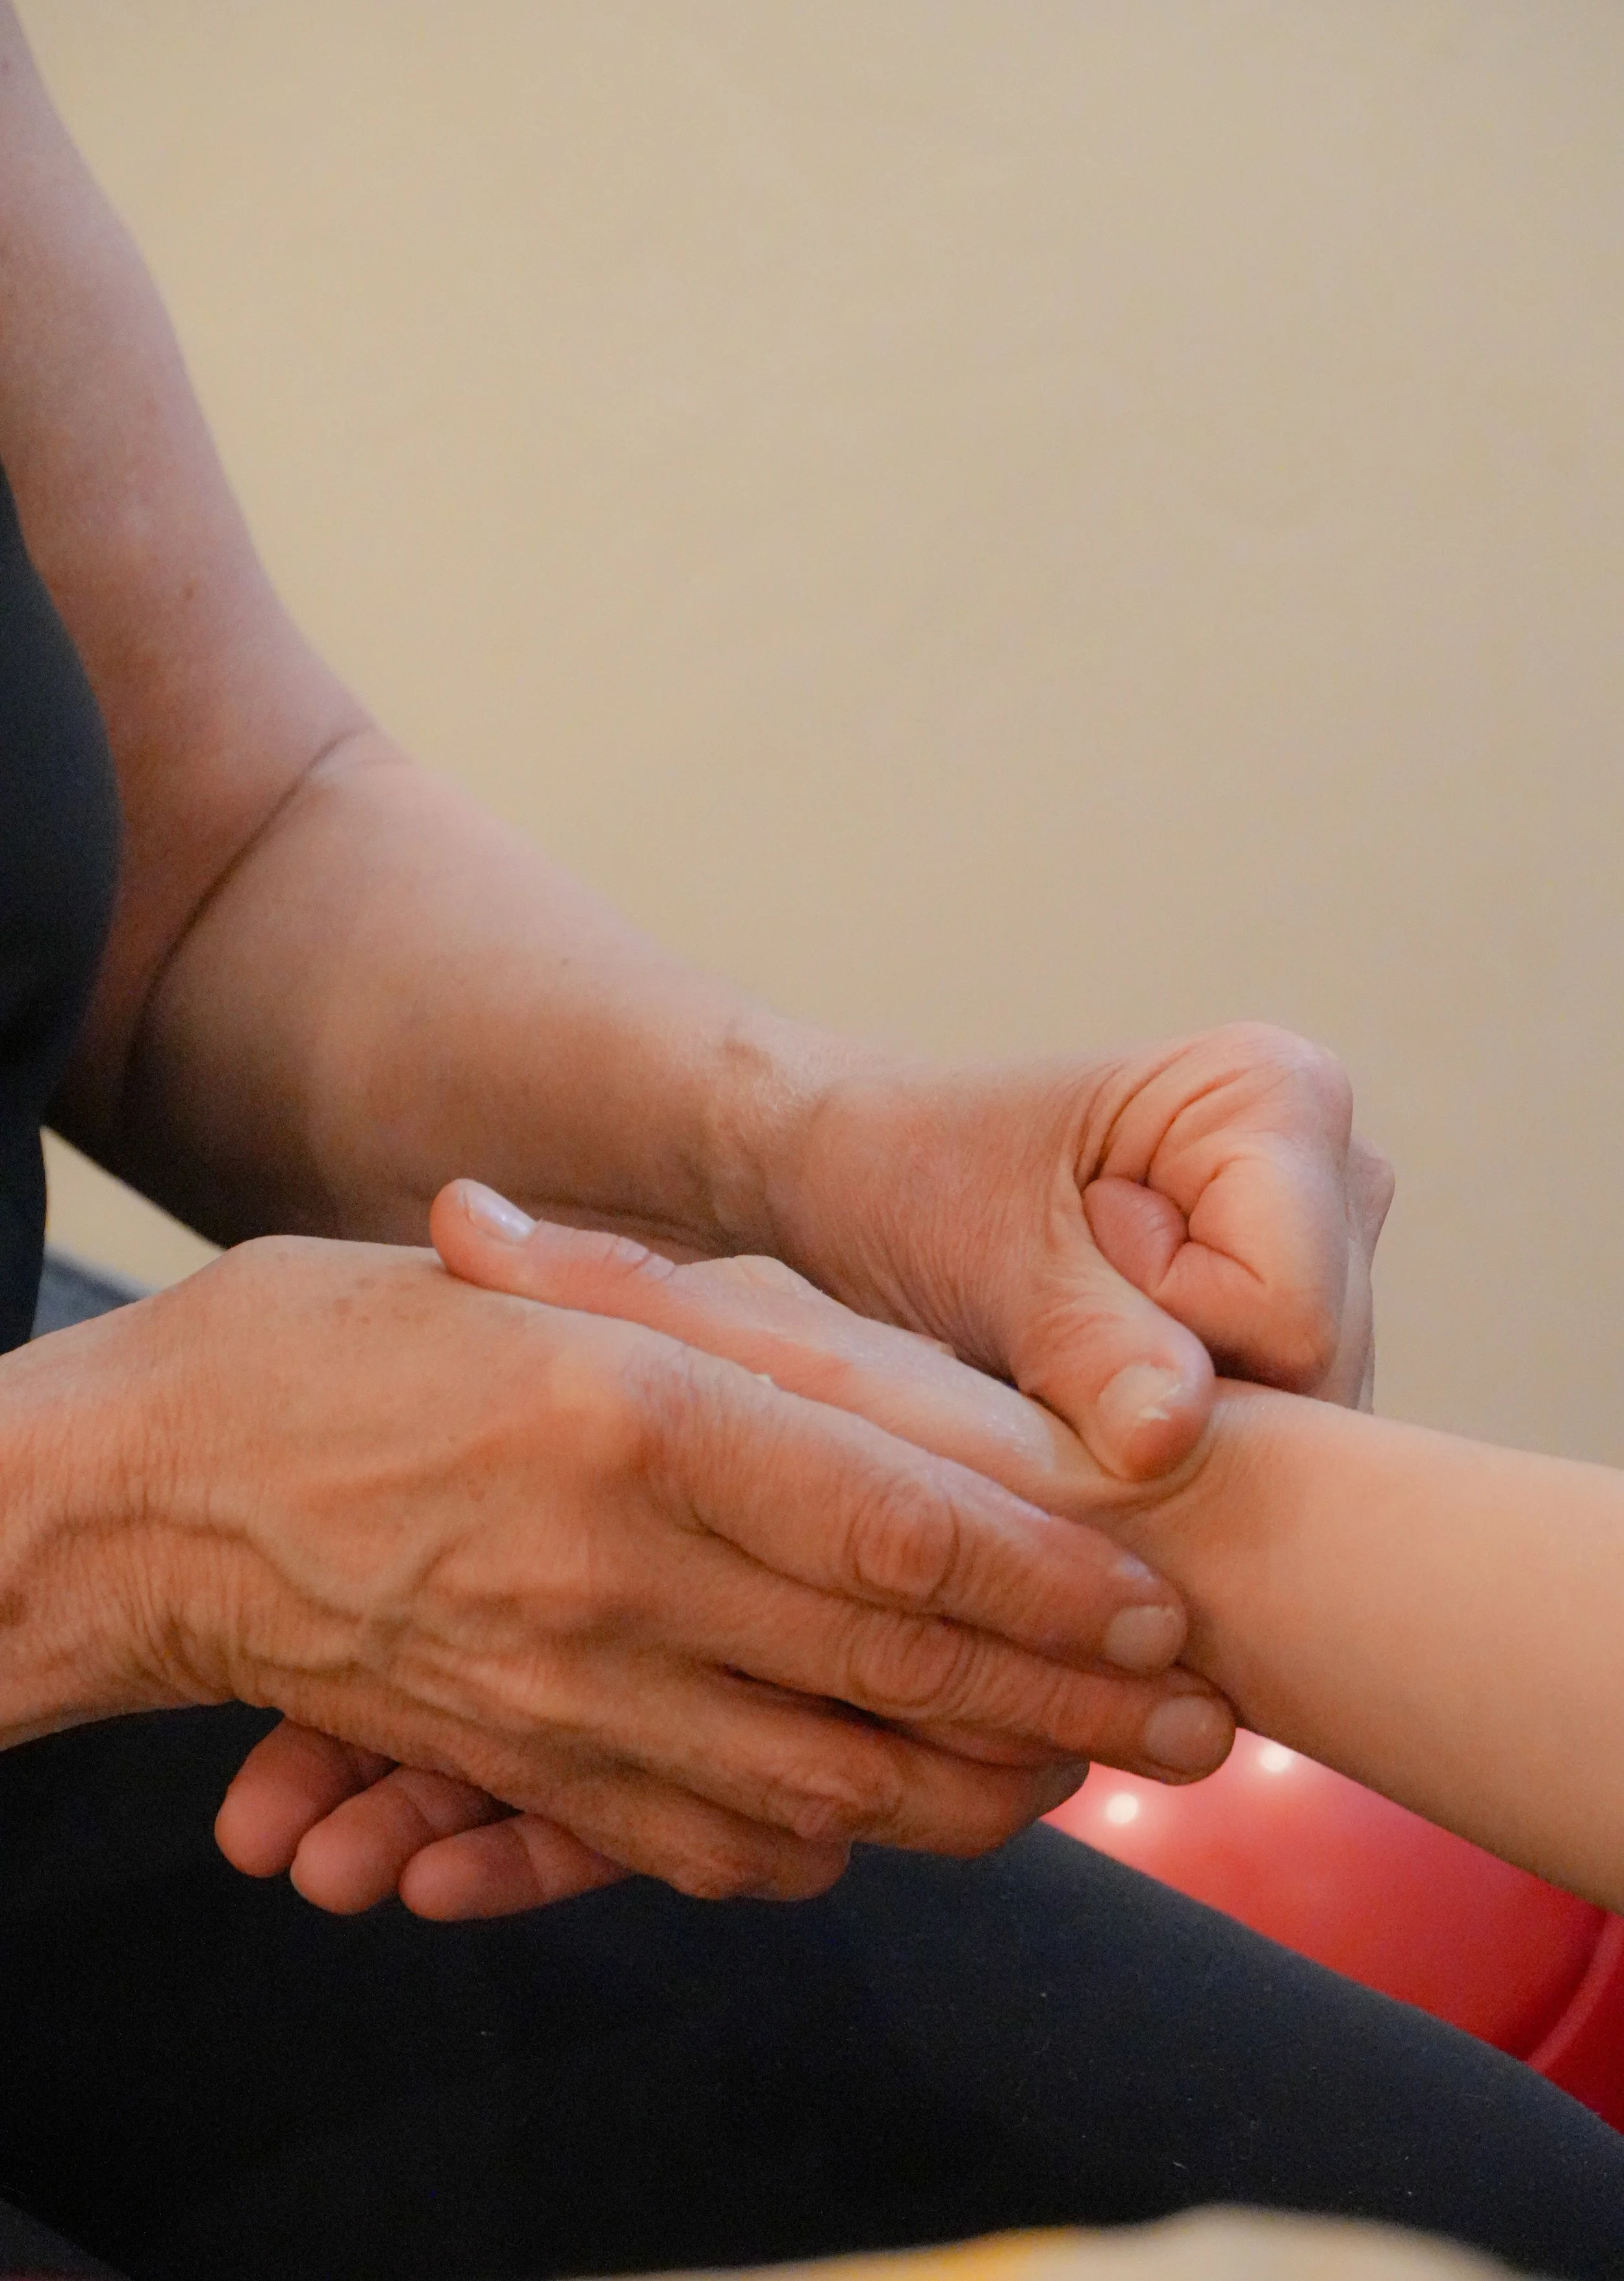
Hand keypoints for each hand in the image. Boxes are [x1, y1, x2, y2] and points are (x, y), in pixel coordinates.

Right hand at [202, 1225, 1227, 1911]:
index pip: (900, 1523)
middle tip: (1204, 1725)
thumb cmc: (350, 1350)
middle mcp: (615, 1572)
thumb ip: (722, 1338)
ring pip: (831, 1781)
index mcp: (636, 1418)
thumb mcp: (541, 1292)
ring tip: (1092, 1777)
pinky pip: (710, 1843)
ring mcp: (566, 1693)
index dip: (1054, 1578)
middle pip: (899, 1666)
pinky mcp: (524, 1769)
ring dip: (982, 1789)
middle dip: (1075, 1705)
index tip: (1164, 1604)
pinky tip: (898, 1816)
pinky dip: (830, 1841)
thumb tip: (908, 1407)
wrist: (156, 1494)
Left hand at [762, 1022, 1393, 1477]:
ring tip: (1076, 1348)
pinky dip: (1178, 1432)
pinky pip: (1274, 1431)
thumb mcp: (983, 1258)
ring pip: (1299, 1418)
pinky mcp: (1296, 1317)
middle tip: (1061, 1322)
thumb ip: (1085, 1344)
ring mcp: (1330, 1250)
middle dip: (1181, 1393)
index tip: (1065, 1269)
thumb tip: (1169, 1440)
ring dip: (1174, 1419)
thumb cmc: (910, 1179)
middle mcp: (1339, 1166)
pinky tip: (1106, 1380)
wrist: (861, 1175)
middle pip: (1314, 1375)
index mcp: (1282, 1096)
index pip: (1291, 1316)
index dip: (1169, 1337)